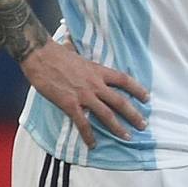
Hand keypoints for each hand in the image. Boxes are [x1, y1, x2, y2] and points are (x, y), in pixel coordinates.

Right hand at [21, 41, 149, 144]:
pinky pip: (82, 123)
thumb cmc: (56, 53)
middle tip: (143, 125)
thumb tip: (74, 42)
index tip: (147, 98)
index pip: (124, 80)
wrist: (40, 56)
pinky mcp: (70, 104)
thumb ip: (81, 54)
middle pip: (120, 101)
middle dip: (134, 114)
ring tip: (127, 137)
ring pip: (106, 114)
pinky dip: (89, 135)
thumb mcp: (77, 53)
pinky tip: (93, 144)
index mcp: (98, 71)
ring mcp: (83, 95)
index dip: (137, 89)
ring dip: (118, 127)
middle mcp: (95, 84)